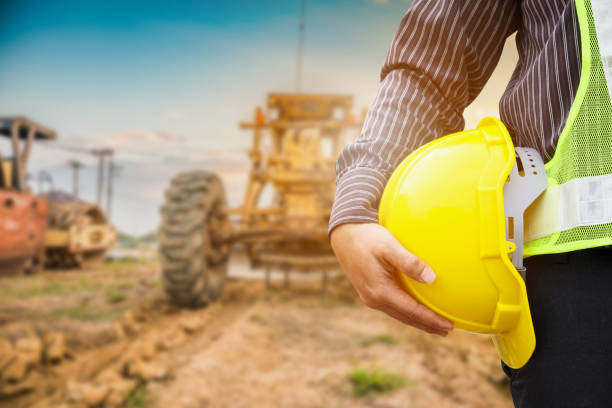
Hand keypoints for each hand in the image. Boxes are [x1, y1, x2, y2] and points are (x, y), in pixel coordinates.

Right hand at [330, 223, 452, 335]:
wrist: (344, 234)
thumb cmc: (367, 237)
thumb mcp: (389, 246)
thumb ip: (410, 263)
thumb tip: (432, 279)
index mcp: (380, 291)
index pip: (412, 311)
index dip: (431, 319)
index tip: (449, 325)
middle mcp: (374, 299)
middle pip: (406, 317)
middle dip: (427, 325)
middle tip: (447, 331)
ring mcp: (370, 297)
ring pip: (398, 314)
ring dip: (417, 321)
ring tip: (435, 326)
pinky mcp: (369, 292)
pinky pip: (392, 307)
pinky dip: (407, 312)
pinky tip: (414, 310)